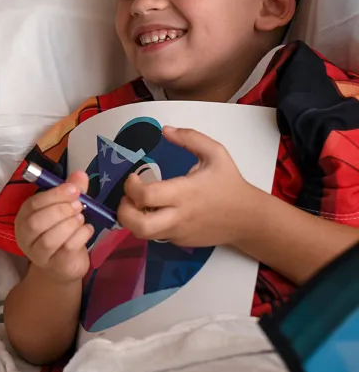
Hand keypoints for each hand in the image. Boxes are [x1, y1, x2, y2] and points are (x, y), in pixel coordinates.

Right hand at [14, 171, 93, 281]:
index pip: (33, 204)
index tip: (73, 189)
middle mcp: (26, 236)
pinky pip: (66, 250)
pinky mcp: (55, 266)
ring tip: (81, 217)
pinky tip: (88, 229)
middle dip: (60, 210)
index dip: (54, 195)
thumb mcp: (65, 208)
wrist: (63, 265)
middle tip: (79, 205)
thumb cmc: (61, 232)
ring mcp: (38, 254)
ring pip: (49, 239)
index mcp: (24, 217)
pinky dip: (80, 237)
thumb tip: (80, 175)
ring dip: (69, 224)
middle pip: (36, 223)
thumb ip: (70, 191)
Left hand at [117, 126, 258, 247]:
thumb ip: (190, 138)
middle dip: (123, 211)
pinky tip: (156, 210)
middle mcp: (178, 216)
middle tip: (127, 197)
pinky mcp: (180, 242)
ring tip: (137, 204)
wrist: (249, 219)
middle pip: (138, 225)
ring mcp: (178, 232)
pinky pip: (156, 236)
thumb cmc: (230, 184)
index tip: (133, 177)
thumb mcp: (216, 153)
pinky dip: (149, 224)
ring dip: (132, 219)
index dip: (131, 186)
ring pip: (142, 235)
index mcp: (184, 193)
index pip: (146, 196)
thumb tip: (165, 129)